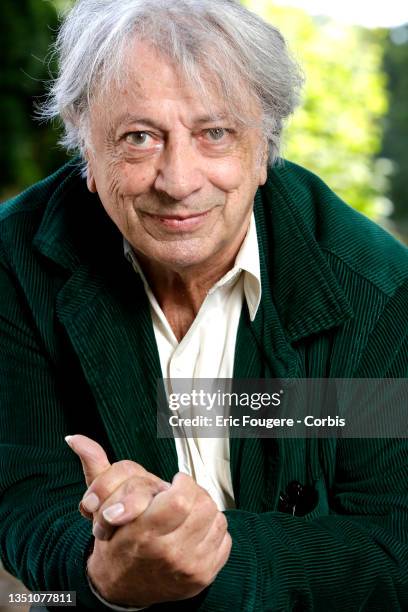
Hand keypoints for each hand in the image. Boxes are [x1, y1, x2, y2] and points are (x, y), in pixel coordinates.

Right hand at [66, 435, 231, 606]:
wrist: (121, 589)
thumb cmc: (115, 541)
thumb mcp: (102, 505)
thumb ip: (95, 467)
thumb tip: (75, 438)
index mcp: (142, 532)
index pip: (182, 499)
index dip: (182, 483)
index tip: (174, 482)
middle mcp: (167, 553)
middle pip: (204, 506)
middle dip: (195, 494)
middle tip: (182, 496)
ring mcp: (188, 568)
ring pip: (217, 519)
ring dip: (205, 511)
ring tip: (187, 513)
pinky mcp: (204, 576)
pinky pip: (224, 540)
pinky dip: (213, 532)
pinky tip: (195, 532)